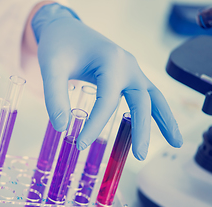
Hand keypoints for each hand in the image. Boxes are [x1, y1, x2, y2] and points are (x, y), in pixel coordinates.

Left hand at [32, 3, 182, 159]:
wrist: (65, 28)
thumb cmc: (58, 46)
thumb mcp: (51, 68)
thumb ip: (55, 97)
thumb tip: (61, 128)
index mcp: (110, 61)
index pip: (107, 101)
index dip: (94, 126)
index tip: (80, 144)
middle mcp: (127, 65)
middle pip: (142, 100)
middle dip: (143, 129)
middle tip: (141, 157)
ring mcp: (131, 69)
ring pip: (153, 97)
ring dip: (164, 119)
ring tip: (176, 143)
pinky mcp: (127, 75)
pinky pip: (146, 94)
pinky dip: (155, 111)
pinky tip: (158, 125)